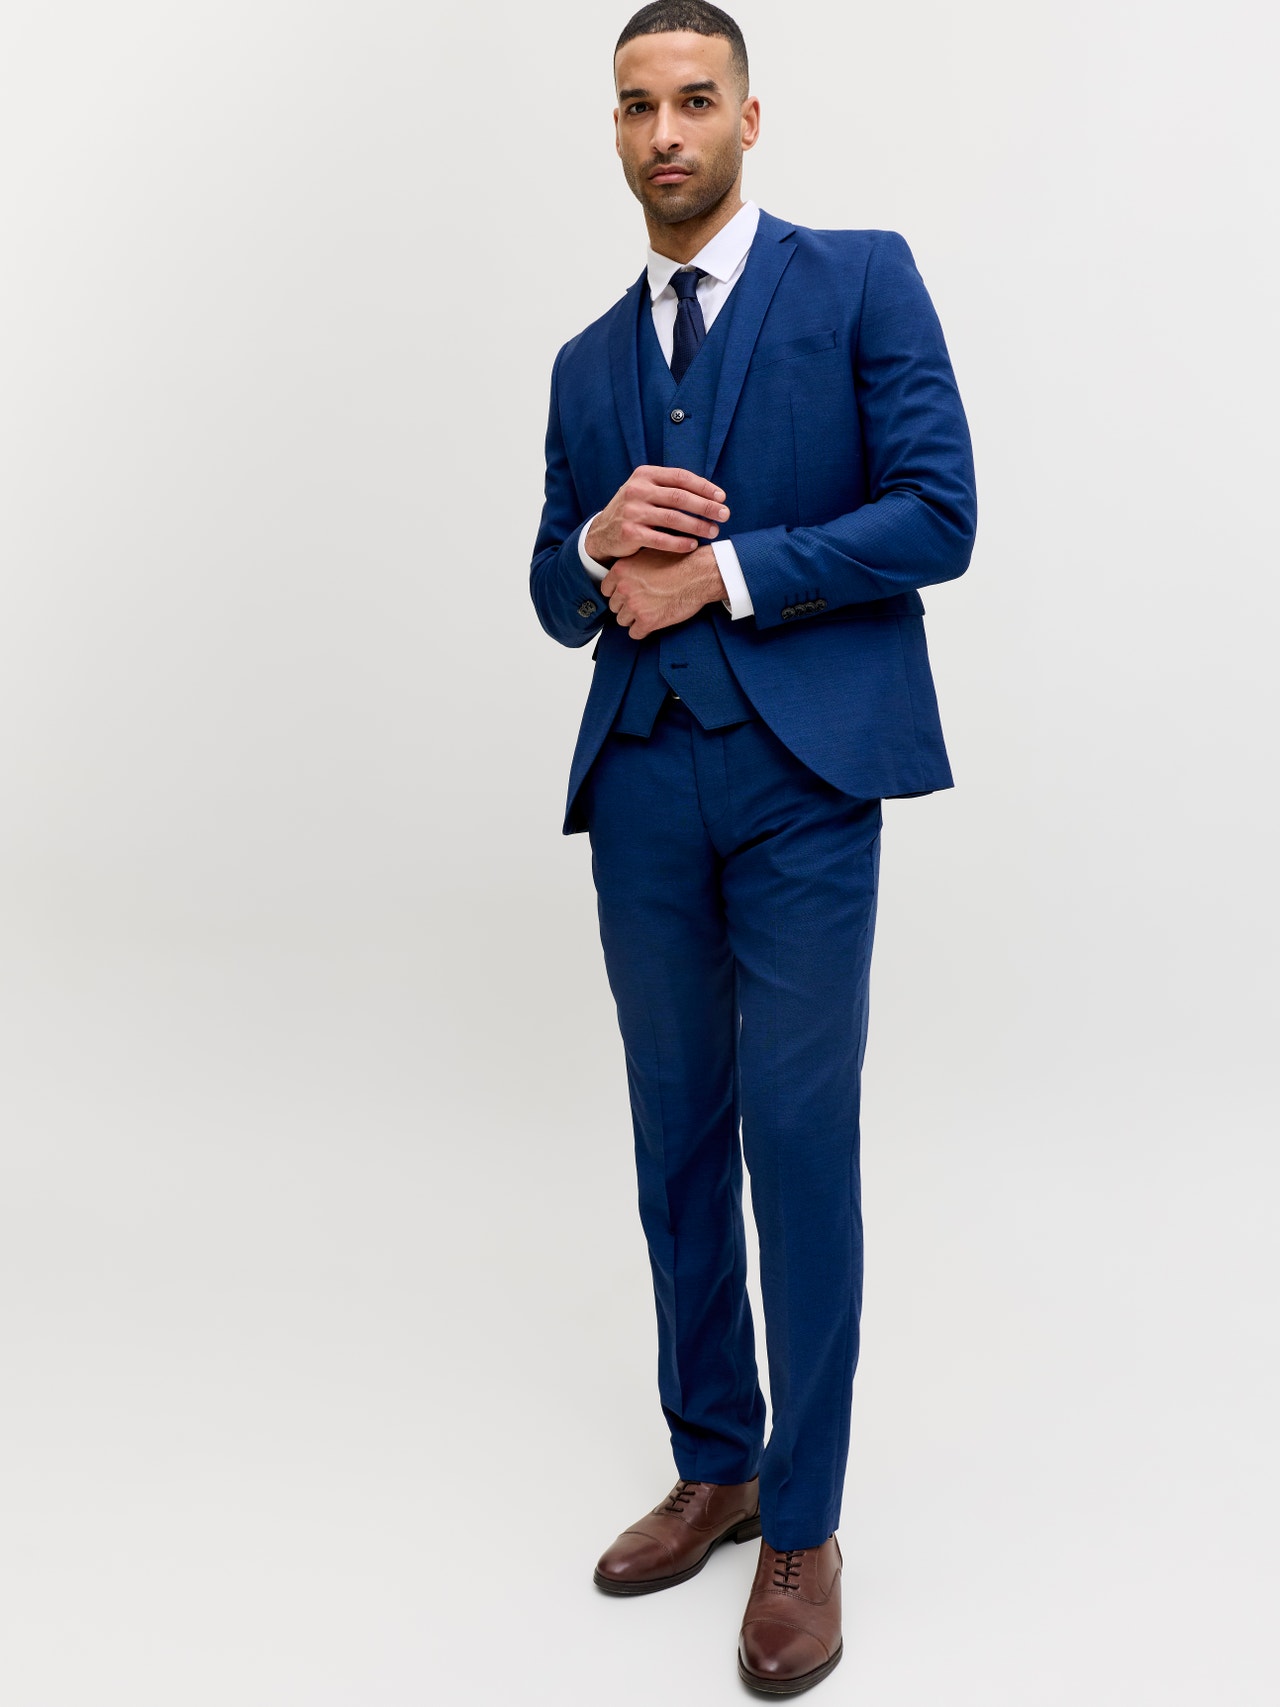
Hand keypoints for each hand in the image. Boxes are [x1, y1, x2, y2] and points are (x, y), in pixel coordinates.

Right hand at [584, 466, 729, 564]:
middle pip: (679, 497)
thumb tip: (709, 494)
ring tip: (713, 531)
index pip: (681, 477)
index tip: (722, 497)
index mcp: (644, 475)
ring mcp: (632, 511)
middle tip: (724, 515)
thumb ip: (670, 487)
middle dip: (705, 507)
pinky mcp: (629, 533)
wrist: (602, 532)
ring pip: (673, 518)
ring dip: (697, 526)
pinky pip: (661, 539)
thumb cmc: (634, 510)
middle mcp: (637, 490)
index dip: (704, 486)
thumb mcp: (646, 490)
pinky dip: (680, 543)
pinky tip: (693, 545)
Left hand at [600, 545, 726, 640]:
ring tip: (650, 611)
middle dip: (627, 606)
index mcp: (621, 570)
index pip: (606, 590)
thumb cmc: (679, 562)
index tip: (628, 594)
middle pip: (614, 606)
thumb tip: (625, 578)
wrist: (698, 574)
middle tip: (643, 602)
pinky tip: (653, 622)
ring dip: (634, 619)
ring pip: (623, 620)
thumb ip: (631, 566)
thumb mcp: (648, 555)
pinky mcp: (647, 621)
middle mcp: (624, 588)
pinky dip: (643, 630)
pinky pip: (635, 633)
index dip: (618, 593)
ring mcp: (634, 606)